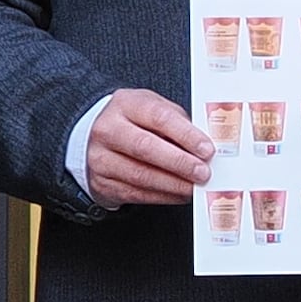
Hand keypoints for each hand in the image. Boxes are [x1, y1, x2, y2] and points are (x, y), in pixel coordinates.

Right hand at [81, 87, 215, 207]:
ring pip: (141, 175)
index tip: (207, 149)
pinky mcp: (102, 183)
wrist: (93, 138)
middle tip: (203, 173)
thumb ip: (178, 122)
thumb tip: (205, 146)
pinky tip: (179, 194)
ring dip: (174, 184)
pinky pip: (137, 194)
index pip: (159, 117)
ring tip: (195, 187)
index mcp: (125, 105)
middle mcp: (108, 130)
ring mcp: (101, 158)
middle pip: (146, 147)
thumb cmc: (133, 121)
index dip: (186, 135)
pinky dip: (163, 196)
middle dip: (180, 163)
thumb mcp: (153, 108)